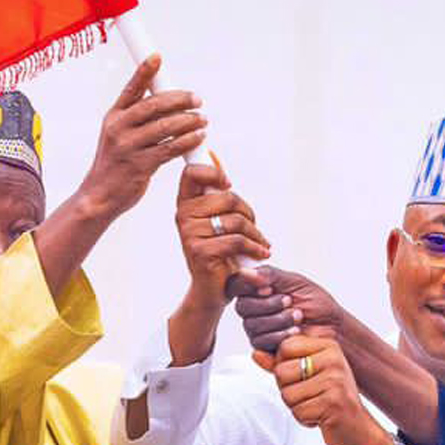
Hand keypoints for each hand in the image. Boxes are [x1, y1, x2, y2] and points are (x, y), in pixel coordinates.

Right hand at [76, 55, 206, 221]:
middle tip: (197, 98)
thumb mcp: (119, 135)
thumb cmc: (116, 163)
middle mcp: (118, 128)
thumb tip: (163, 99)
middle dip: (179, 99)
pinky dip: (187, 141)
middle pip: (153, 105)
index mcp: (114, 116)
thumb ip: (137, 118)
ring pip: (164, 127)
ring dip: (188, 121)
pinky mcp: (139, 165)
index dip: (144, 72)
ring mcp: (128, 147)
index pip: (131, 89)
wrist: (100, 195)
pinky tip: (199, 137)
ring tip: (203, 119)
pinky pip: (169, 149)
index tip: (157, 57)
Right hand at [175, 157, 269, 308]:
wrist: (212, 290)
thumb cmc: (220, 251)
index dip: (213, 171)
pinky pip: (236, 240)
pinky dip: (255, 247)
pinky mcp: (200, 252)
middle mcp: (183, 216)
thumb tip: (213, 154)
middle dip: (248, 212)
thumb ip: (216, 191)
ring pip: (235, 219)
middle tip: (254, 227)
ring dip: (256, 233)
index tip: (228, 184)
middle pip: (226, 197)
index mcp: (186, 203)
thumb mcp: (218, 218)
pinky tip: (261, 254)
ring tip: (261, 244)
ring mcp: (189, 234)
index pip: (192, 172)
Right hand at [228, 265, 342, 358]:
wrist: (332, 327)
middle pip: (242, 306)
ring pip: (252, 325)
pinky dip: (280, 335)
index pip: (236, 285)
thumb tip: (246, 272)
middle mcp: (254, 309)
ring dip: (279, 320)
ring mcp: (256, 329)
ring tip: (298, 316)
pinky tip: (295, 332)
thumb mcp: (295, 281)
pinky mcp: (263, 347)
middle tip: (290, 302)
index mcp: (258, 289)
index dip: (249, 287)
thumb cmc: (316, 303)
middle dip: (270, 305)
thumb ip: (270, 275)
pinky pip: (260, 342)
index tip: (269, 288)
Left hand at [263, 334, 391, 444]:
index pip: (285, 347)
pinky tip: (321, 417)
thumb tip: (255, 353)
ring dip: (297, 406)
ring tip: (316, 406)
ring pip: (287, 394)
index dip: (284, 366)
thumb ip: (281, 363)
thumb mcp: (307, 375)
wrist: (358, 429)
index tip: (303, 377)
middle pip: (281, 371)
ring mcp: (335, 380)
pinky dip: (305, 419)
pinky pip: (298, 412)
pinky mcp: (333, 403)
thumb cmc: (331, 399)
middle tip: (311, 395)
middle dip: (289, 390)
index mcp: (328, 346)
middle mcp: (334, 359)